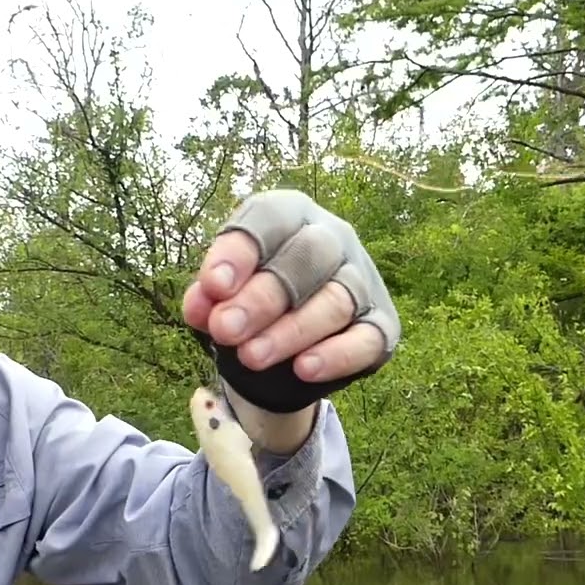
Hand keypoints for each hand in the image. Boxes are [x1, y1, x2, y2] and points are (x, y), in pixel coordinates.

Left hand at [182, 189, 399, 413]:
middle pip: (307, 258)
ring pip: (336, 300)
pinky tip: (304, 368)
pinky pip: (367, 339)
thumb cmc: (251, 300)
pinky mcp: (382, 325)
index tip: (213, 286)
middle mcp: (333, 239)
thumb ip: (210, 297)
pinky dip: (337, 354)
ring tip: (251, 357)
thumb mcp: (223, 294)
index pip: (269, 219)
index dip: (240, 251)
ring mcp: (362, 280)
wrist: (284, 342)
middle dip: (262, 297)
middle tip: (225, 330)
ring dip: (291, 331)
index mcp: (291, 216)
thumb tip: (202, 307)